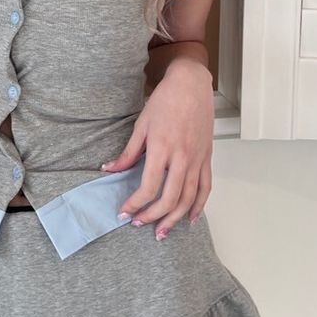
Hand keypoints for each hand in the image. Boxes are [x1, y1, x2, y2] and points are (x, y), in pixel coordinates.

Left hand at [100, 59, 214, 240]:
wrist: (191, 85)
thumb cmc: (165, 101)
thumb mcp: (142, 124)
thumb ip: (128, 152)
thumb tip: (110, 169)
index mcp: (162, 148)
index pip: (148, 187)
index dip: (135, 204)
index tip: (124, 212)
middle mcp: (182, 157)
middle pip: (169, 198)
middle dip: (152, 216)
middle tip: (139, 224)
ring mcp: (197, 159)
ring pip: (188, 198)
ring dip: (175, 219)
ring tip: (162, 231)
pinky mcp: (207, 158)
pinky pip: (205, 187)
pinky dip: (199, 205)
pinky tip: (190, 218)